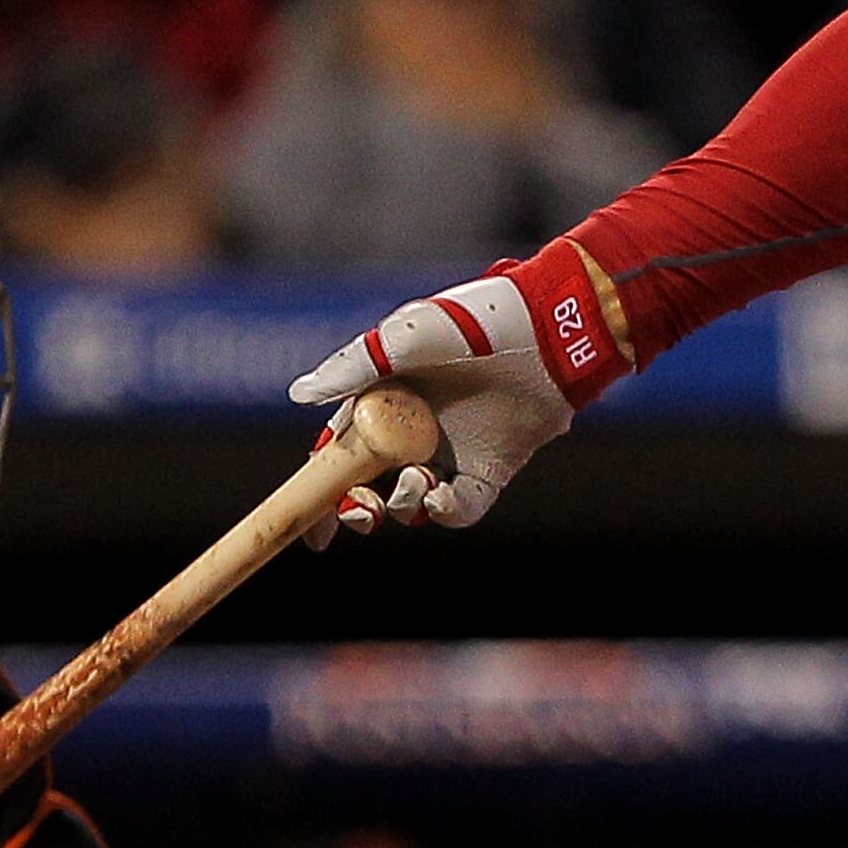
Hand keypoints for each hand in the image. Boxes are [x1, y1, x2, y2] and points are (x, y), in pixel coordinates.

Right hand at [289, 259, 594, 531]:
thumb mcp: (405, 337)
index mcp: (382, 403)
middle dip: (356, 510)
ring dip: (402, 504)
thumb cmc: (473, 324)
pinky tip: (440, 497)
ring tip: (417, 482)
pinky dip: (445, 513)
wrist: (547, 333)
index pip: (339, 455)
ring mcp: (450, 455)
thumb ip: (353, 369)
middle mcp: (412, 434)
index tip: (306, 522)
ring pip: (410, 504)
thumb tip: (300, 397)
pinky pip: (460, 509)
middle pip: (368, 488)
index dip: (318, 490)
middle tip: (361, 510)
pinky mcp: (489, 472)